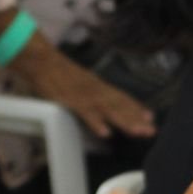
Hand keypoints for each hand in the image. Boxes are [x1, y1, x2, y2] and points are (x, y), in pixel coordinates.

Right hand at [18, 49, 154, 138]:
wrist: (41, 60)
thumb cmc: (56, 71)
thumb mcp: (77, 79)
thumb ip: (89, 89)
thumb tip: (98, 99)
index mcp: (97, 84)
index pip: (120, 97)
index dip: (135, 107)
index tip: (150, 117)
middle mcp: (95, 89)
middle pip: (119, 105)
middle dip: (136, 118)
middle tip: (151, 130)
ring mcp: (84, 95)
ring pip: (108, 110)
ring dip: (124, 121)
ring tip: (138, 132)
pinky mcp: (70, 100)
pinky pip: (85, 113)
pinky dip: (96, 122)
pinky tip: (106, 133)